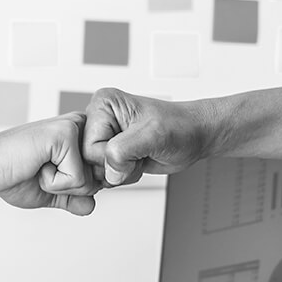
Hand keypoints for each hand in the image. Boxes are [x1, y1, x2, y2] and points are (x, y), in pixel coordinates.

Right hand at [0, 113, 99, 215]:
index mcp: (78, 136)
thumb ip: (73, 198)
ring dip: (59, 186)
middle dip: (67, 188)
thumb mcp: (50, 192)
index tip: (45, 172)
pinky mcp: (66, 134)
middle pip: (97, 180)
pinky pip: (76, 179)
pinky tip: (36, 164)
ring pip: (89, 182)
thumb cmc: (12, 174)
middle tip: (40, 170)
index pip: (98, 178)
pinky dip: (53, 183)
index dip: (72, 188)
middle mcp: (80, 126)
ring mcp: (74, 127)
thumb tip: (92, 206)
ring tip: (38, 166)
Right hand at [83, 88, 214, 186]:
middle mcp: (100, 119)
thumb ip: (123, 151)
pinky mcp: (111, 151)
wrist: (193, 135)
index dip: (111, 158)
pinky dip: (122, 176)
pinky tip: (136, 164)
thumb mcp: (153, 135)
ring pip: (95, 171)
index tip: (134, 151)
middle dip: (115, 167)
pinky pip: (104, 175)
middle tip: (137, 155)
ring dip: (120, 173)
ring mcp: (105, 136)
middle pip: (87, 161)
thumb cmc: (180, 127)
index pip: (87, 147)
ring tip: (138, 158)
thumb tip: (108, 171)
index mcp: (103, 105)